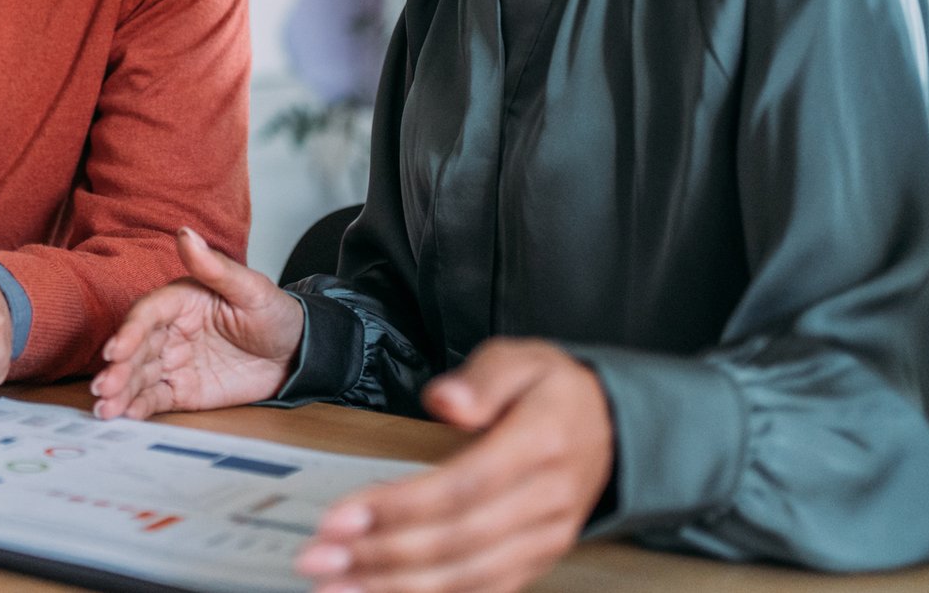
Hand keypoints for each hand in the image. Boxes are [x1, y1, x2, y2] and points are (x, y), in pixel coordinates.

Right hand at [90, 227, 304, 418]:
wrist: (297, 356)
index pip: (147, 314)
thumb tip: (185, 233)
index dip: (129, 332)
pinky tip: (125, 416)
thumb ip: (215, 267)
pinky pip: (156, 398)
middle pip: (136, 349)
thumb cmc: (274, 314)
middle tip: (103, 388)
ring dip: (119, 392)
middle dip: (118, 369)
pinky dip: (139, 407)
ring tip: (104, 410)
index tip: (115, 351)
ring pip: (139, 376)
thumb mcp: (250, 289)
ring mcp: (174, 362)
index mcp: (180, 301)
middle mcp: (170, 330)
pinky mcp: (183, 390)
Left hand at [293, 338, 612, 592]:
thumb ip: (483, 378)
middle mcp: (546, 502)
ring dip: (395, 587)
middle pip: (457, 541)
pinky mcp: (536, 562)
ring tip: (335, 585)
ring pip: (467, 578)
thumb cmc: (553, 390)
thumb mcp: (522, 359)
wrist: (610, 426)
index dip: (398, 507)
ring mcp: (544, 540)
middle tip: (318, 558)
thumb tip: (444, 400)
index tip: (339, 517)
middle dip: (380, 554)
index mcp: (541, 445)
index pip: (462, 486)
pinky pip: (484, 592)